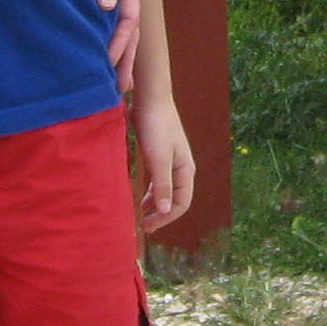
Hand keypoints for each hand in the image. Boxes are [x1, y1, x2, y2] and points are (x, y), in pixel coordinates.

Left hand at [94, 0, 142, 84]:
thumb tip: (107, 6)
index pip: (128, 19)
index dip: (120, 43)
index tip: (108, 63)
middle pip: (127, 32)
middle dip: (125, 60)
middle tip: (119, 89)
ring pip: (117, 31)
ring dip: (117, 56)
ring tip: (114, 84)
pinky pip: (101, 23)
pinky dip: (101, 42)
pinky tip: (96, 58)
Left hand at [129, 95, 196, 233]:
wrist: (151, 98)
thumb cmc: (155, 127)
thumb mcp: (158, 159)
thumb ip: (162, 185)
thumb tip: (166, 212)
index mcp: (185, 170)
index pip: (181, 203)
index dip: (166, 218)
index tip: (147, 226)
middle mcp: (182, 168)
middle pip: (176, 199)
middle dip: (161, 215)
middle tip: (144, 227)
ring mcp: (172, 161)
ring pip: (166, 190)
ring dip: (156, 205)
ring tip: (141, 216)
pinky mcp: (160, 155)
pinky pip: (159, 180)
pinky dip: (151, 192)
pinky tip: (141, 197)